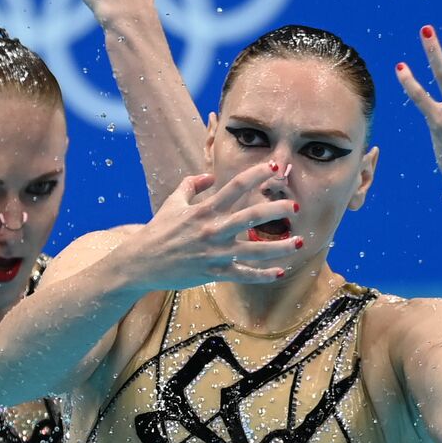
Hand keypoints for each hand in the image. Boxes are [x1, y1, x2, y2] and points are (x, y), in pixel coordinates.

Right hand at [115, 161, 301, 290]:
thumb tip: (208, 177)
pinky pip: (242, 274)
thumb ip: (190, 186)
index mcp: (204, 210)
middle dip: (277, 209)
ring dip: (279, 246)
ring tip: (301, 241)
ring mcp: (214, 253)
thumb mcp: (172, 203)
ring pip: (254, 250)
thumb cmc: (158, 231)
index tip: (275, 167)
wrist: (141, 262)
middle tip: (295, 206)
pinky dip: (262, 275)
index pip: (235, 187)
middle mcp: (212, 230)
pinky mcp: (212, 273)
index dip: (256, 175)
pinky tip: (279, 272)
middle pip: (251, 217)